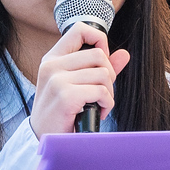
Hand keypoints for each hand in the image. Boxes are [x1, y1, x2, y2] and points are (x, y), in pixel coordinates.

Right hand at [30, 22, 129, 137]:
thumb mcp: (76, 86)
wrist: (45, 139)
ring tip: (98, 105)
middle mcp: (52, 65)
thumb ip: (99, 69)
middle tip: (101, 93)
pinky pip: (101, 91)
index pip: (79, 29)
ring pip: (103, 74)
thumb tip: (124, 54)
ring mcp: (57, 80)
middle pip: (99, 55)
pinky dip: (107, 104)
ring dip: (108, 93)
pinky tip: (97, 112)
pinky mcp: (66, 96)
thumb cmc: (62, 113)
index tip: (101, 60)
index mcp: (52, 59)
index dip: (98, 40)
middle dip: (109, 76)